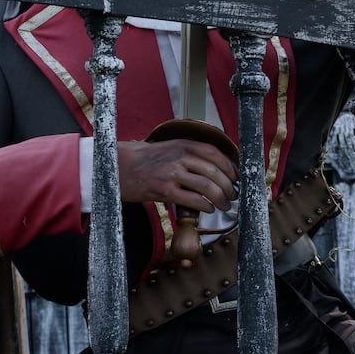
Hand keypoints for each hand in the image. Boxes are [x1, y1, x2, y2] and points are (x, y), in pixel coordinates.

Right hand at [117, 139, 236, 212]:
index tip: (236, 177)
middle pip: (214, 172)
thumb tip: (214, 166)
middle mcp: (178, 156)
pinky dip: (205, 206)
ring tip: (225, 206)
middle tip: (233, 195)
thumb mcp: (168, 147)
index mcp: (181, 144)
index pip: (214, 153)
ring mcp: (171, 173)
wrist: (118, 166)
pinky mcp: (163, 190)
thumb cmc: (144, 159)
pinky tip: (208, 209)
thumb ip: (188, 152)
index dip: (230, 167)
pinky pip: (192, 200)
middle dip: (229, 186)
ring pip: (206, 186)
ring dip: (221, 199)